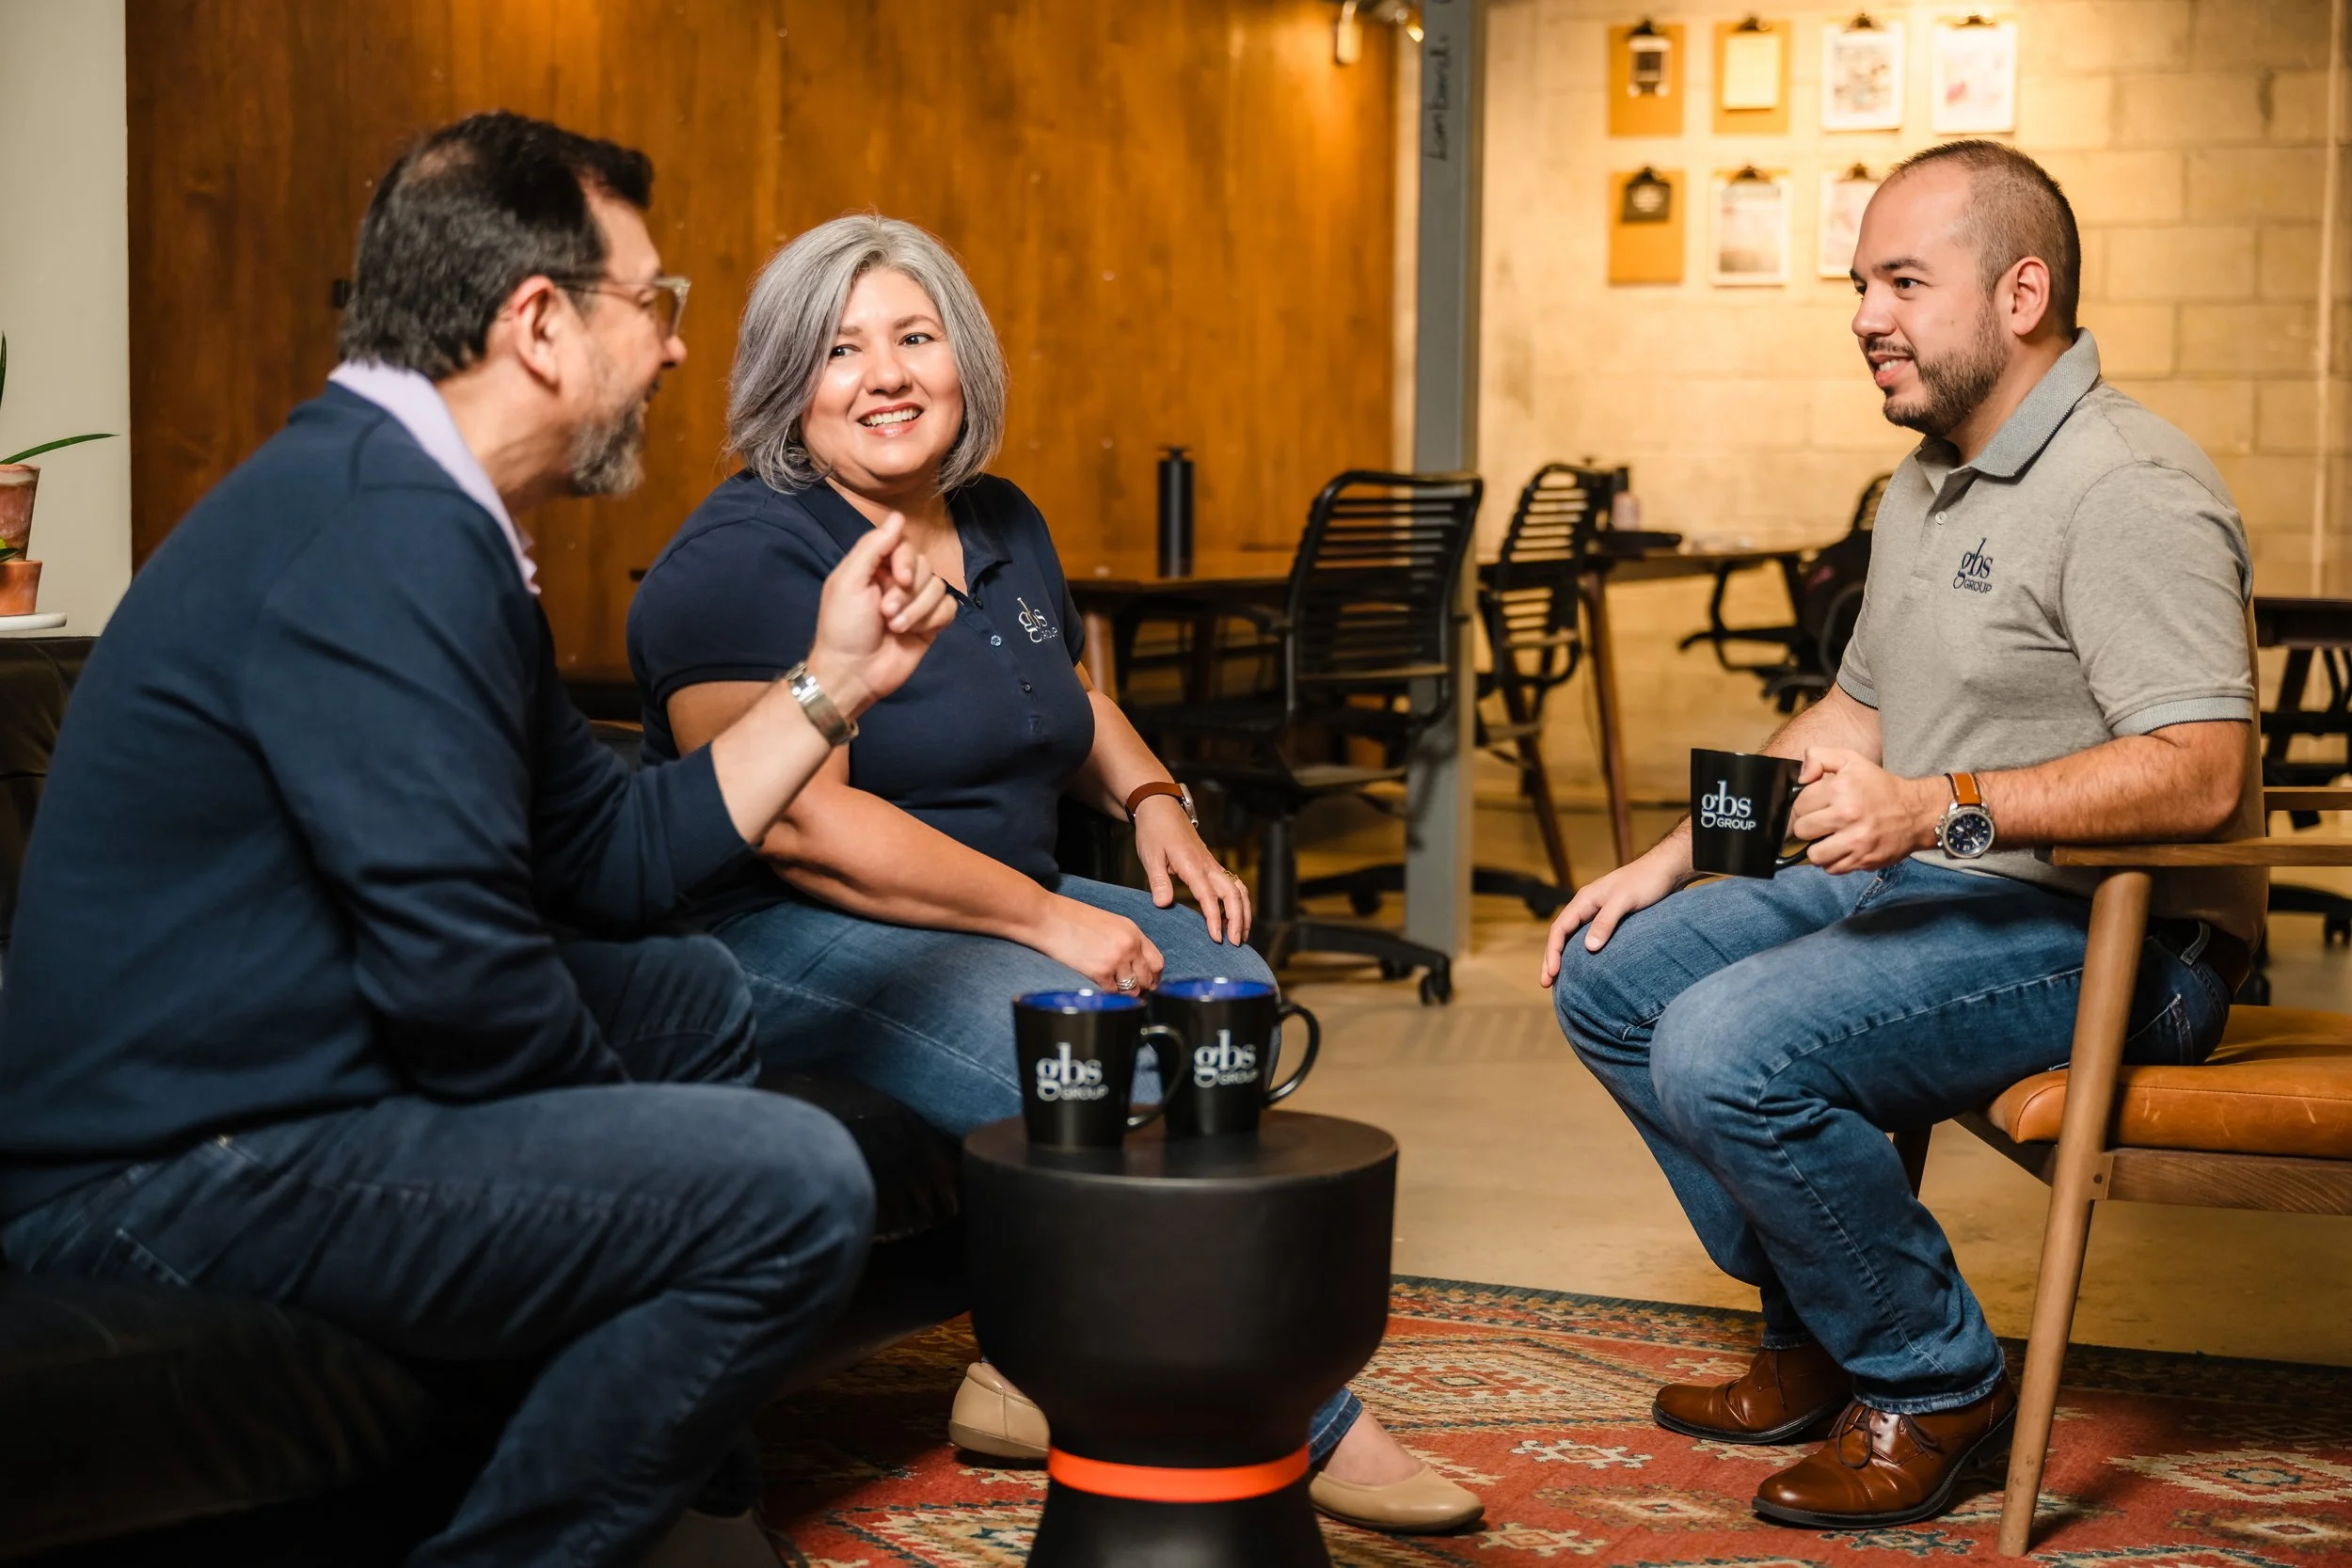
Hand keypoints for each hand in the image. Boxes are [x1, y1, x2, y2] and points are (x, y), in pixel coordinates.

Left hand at [805, 511, 955, 718]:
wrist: (854, 673)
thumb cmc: (843, 626)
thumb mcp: (849, 581)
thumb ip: (873, 547)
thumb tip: (897, 517)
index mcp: (876, 567)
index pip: (905, 544)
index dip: (906, 559)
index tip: (897, 579)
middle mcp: (898, 581)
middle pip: (924, 565)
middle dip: (908, 591)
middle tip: (886, 613)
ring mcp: (916, 603)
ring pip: (938, 587)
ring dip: (917, 609)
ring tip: (895, 627)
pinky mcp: (931, 624)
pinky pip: (948, 608)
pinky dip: (933, 619)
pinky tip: (914, 632)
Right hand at [1032, 896, 1166, 993]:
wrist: (1047, 918)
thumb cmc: (1071, 918)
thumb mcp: (1109, 923)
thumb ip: (1126, 941)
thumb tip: (1136, 964)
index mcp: (1133, 931)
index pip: (1157, 962)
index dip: (1154, 976)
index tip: (1149, 982)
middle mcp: (1129, 946)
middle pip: (1148, 979)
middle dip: (1141, 988)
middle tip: (1131, 991)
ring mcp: (1116, 960)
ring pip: (1132, 990)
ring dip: (1123, 993)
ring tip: (1111, 986)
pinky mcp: (1100, 972)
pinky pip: (1112, 993)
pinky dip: (1107, 994)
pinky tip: (1098, 984)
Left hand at [1133, 795, 1251, 944]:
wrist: (1161, 808)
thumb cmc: (1154, 831)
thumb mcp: (1150, 856)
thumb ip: (1158, 881)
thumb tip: (1163, 904)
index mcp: (1192, 865)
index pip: (1209, 896)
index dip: (1214, 918)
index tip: (1216, 938)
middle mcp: (1208, 865)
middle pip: (1233, 894)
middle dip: (1238, 919)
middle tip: (1235, 943)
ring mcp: (1212, 865)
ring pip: (1238, 889)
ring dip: (1243, 912)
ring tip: (1241, 935)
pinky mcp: (1212, 865)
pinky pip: (1233, 885)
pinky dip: (1239, 902)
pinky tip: (1235, 917)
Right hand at [1541, 836, 1687, 982]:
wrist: (1665, 870)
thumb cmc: (1645, 882)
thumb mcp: (1624, 900)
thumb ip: (1606, 922)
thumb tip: (1589, 947)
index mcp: (1584, 900)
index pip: (1559, 928)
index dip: (1553, 952)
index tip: (1552, 973)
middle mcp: (1587, 907)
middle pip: (1561, 935)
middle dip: (1551, 958)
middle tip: (1545, 983)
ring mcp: (1597, 913)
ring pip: (1573, 937)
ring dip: (1564, 957)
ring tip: (1558, 979)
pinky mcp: (1610, 919)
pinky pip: (1588, 937)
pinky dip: (1580, 952)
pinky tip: (1583, 966)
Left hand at [1789, 747, 1941, 873]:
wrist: (1916, 813)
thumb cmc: (1880, 787)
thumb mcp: (1851, 760)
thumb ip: (1819, 757)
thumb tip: (1801, 777)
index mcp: (1841, 789)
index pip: (1799, 804)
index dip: (1804, 805)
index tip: (1816, 805)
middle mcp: (1847, 815)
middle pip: (1801, 830)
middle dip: (1808, 826)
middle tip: (1821, 822)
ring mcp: (1856, 841)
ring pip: (1814, 855)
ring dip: (1817, 848)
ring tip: (1828, 838)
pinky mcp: (1863, 860)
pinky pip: (1832, 869)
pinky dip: (1833, 861)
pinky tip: (1842, 848)